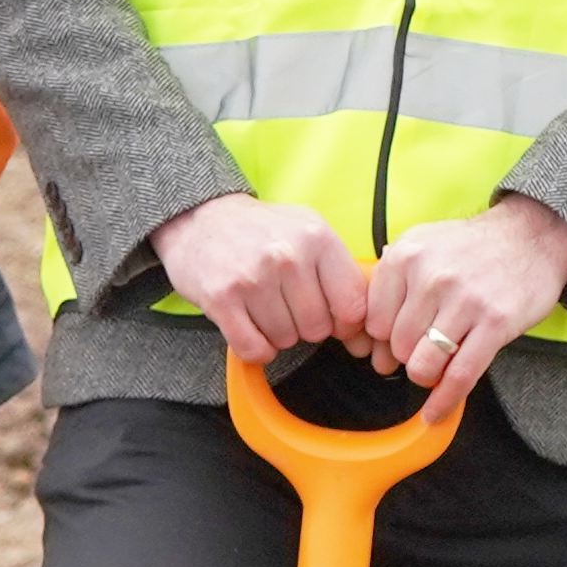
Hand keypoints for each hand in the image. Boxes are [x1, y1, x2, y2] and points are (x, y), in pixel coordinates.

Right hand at [149, 194, 365, 367]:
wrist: (201, 218)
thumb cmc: (262, 232)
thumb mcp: (309, 232)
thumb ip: (341, 272)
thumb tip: (365, 329)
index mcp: (317, 238)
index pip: (353, 305)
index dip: (344, 322)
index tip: (332, 319)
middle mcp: (288, 256)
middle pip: (318, 328)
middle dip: (305, 326)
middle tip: (287, 305)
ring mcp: (253, 278)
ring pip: (285, 340)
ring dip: (277, 334)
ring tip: (264, 307)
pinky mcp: (222, 298)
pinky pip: (253, 348)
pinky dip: (255, 348)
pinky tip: (250, 327)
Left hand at [354, 195, 566, 412]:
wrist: (532, 236)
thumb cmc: (473, 247)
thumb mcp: (424, 244)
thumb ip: (392, 280)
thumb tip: (367, 336)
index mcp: (407, 256)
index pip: (373, 321)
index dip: (381, 340)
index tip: (391, 345)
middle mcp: (431, 276)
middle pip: (397, 346)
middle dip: (406, 357)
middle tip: (422, 352)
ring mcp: (464, 300)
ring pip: (423, 365)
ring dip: (426, 375)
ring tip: (434, 368)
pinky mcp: (495, 322)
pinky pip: (460, 375)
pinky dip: (444, 401)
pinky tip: (435, 412)